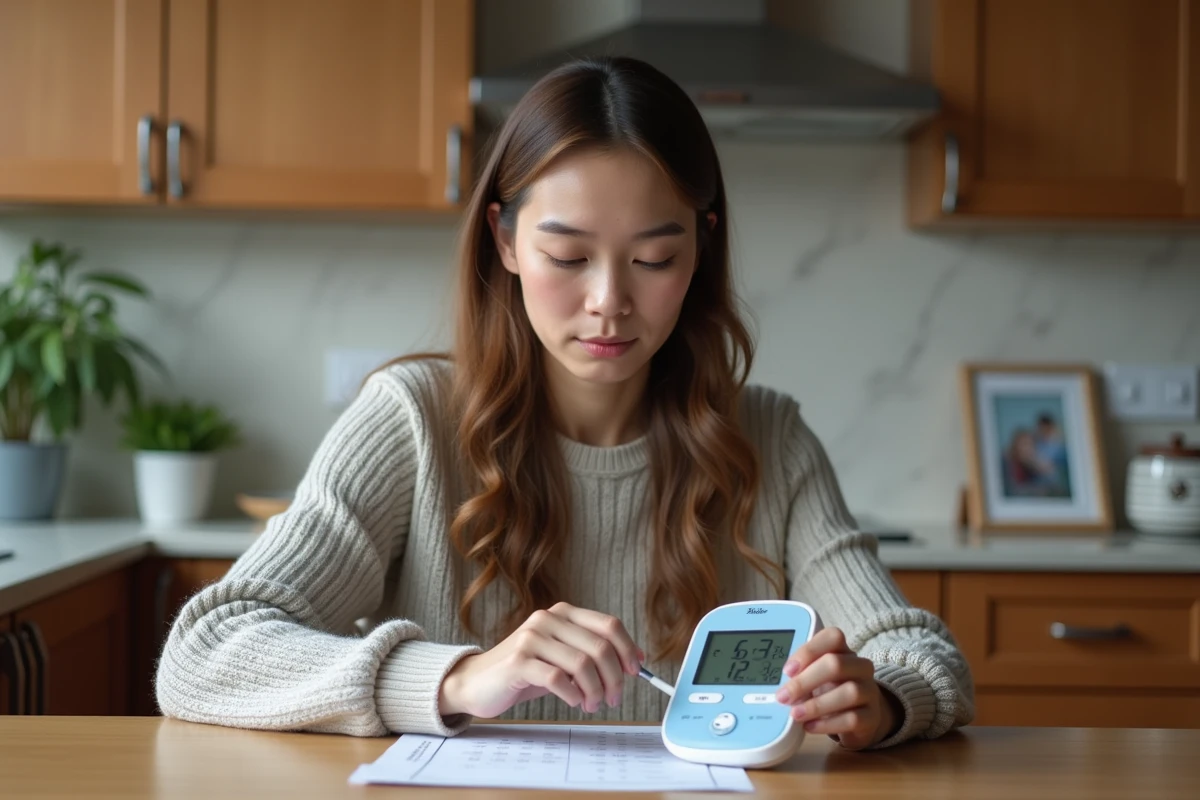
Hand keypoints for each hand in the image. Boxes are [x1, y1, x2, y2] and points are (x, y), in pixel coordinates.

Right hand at [438, 602, 642, 718]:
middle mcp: (548, 619)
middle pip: (600, 646)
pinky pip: (558, 679)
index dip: (628, 648)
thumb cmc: (524, 672)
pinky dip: (573, 694)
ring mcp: (532, 638)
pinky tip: (574, 702)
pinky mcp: (519, 661)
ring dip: (595, 690)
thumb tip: (631, 663)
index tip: (635, 671)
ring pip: (582, 664)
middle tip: (614, 698)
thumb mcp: (560, 657)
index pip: (609, 624)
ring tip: (592, 705)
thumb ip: (589, 654)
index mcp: (562, 613)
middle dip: (614, 677)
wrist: (477, 682)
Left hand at [773, 627, 898, 749]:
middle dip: (805, 681)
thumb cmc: (832, 691)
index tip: (787, 670)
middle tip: (783, 696)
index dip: (808, 651)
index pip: (833, 637)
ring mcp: (869, 691)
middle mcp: (860, 667)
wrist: (863, 717)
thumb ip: (800, 674)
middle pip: (836, 664)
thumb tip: (778, 687)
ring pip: (848, 692)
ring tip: (795, 714)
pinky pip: (852, 719)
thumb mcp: (816, 677)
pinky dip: (827, 724)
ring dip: (816, 705)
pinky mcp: (871, 717)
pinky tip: (809, 726)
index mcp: (844, 651)